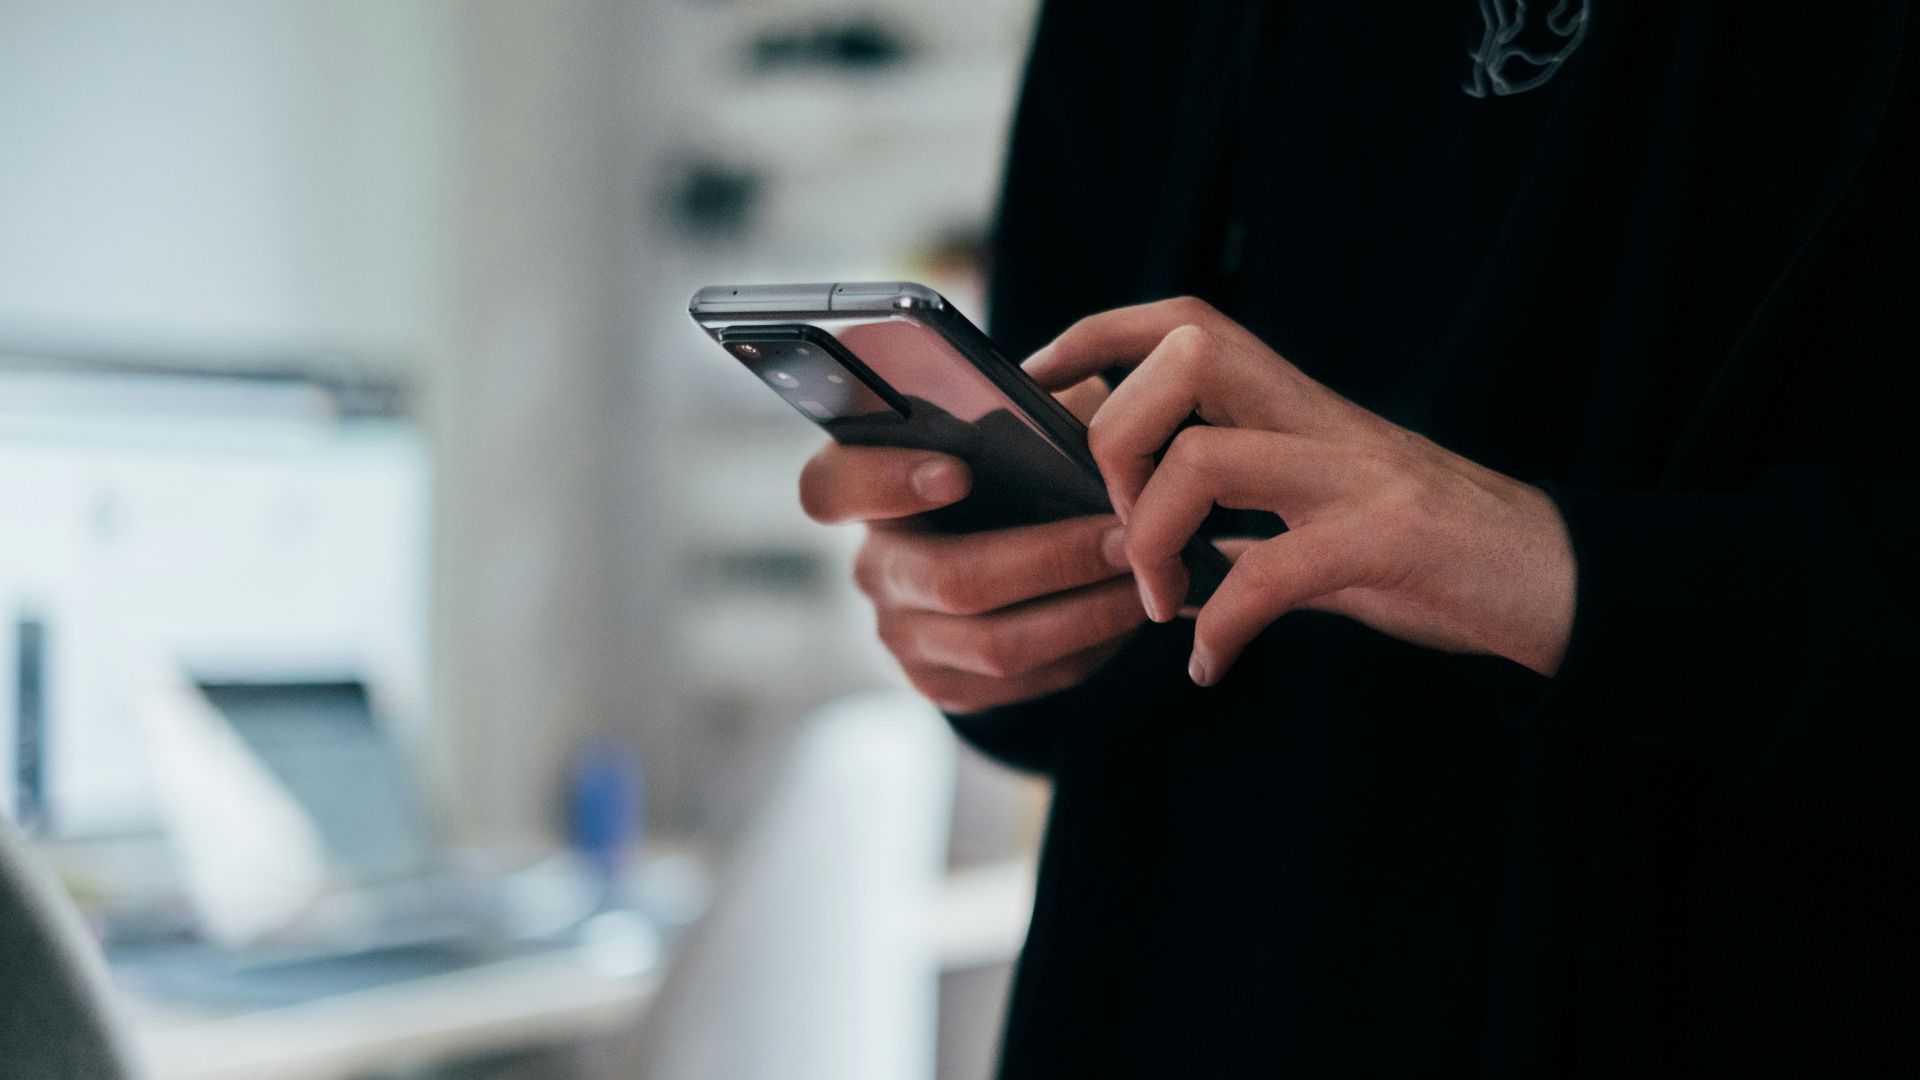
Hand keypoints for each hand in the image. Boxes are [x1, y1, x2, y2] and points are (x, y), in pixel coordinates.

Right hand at [798, 379, 1147, 712]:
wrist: (1004, 550)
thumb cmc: (1011, 467)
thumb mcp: (1013, 423)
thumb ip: (1028, 411)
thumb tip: (1082, 417)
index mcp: (865, 487)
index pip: (832, 487)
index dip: (886, 482)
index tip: (958, 471)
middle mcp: (873, 566)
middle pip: (949, 579)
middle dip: (1051, 559)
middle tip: (1126, 537)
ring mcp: (902, 635)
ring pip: (995, 644)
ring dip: (1085, 613)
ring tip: (1146, 579)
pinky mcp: (942, 684)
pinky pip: (1022, 682)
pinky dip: (1086, 649)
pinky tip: (1126, 615)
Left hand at [1026, 297, 1575, 686]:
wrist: (1557, 583)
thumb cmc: (1429, 553)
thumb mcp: (1320, 515)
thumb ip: (1240, 514)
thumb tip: (1142, 536)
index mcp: (1297, 406)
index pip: (1182, 321)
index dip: (1095, 336)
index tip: (1037, 386)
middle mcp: (1321, 419)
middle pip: (1184, 356)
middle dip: (1115, 438)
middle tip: (1117, 528)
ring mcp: (1357, 475)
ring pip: (1207, 458)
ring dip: (1154, 539)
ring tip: (1161, 604)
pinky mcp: (1389, 541)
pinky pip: (1272, 572)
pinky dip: (1223, 625)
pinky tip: (1211, 664)